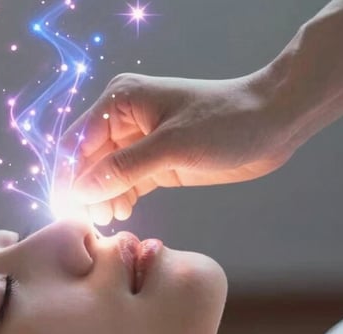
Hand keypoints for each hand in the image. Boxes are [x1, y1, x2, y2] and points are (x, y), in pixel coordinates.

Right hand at [56, 72, 295, 224]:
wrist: (274, 123)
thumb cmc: (227, 122)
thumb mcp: (171, 147)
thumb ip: (123, 169)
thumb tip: (81, 190)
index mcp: (120, 101)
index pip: (77, 143)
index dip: (69, 177)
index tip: (67, 210)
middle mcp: (124, 120)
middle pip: (87, 161)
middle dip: (86, 192)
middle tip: (92, 223)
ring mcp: (139, 141)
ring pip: (105, 176)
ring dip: (102, 199)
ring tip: (110, 220)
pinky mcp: (156, 162)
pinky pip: (126, 183)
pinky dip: (120, 199)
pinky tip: (122, 213)